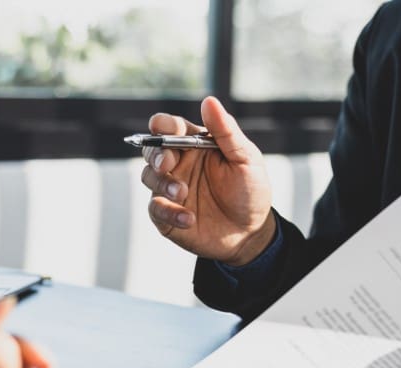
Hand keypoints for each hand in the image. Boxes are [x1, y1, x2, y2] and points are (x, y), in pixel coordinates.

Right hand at [140, 96, 275, 265]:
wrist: (251, 233)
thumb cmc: (250, 191)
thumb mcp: (246, 159)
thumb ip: (226, 131)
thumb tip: (209, 101)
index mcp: (195, 144)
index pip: (171, 127)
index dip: (163, 125)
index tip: (163, 127)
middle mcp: (179, 164)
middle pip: (152, 150)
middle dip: (155, 154)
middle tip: (168, 164)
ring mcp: (170, 190)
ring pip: (149, 177)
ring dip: (163, 183)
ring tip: (183, 193)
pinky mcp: (167, 215)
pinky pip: (155, 209)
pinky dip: (168, 212)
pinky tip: (188, 218)